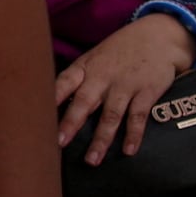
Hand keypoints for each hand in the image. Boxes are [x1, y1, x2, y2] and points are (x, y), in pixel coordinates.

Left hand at [52, 16, 193, 166]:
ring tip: (92, 160)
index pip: (63, 82)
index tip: (36, 113)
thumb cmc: (119, 52)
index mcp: (85, 67)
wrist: (159, 36)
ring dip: (101, 139)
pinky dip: (133, 135)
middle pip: (84, 101)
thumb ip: (78, 80)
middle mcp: (103, 76)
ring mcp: (125, 85)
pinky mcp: (146, 91)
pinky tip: (128, 151)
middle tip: (59, 144)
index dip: (51, 97)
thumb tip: (52, 106)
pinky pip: (138, 116)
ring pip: (111, 115)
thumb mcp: (95, 58)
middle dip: (71, 123)